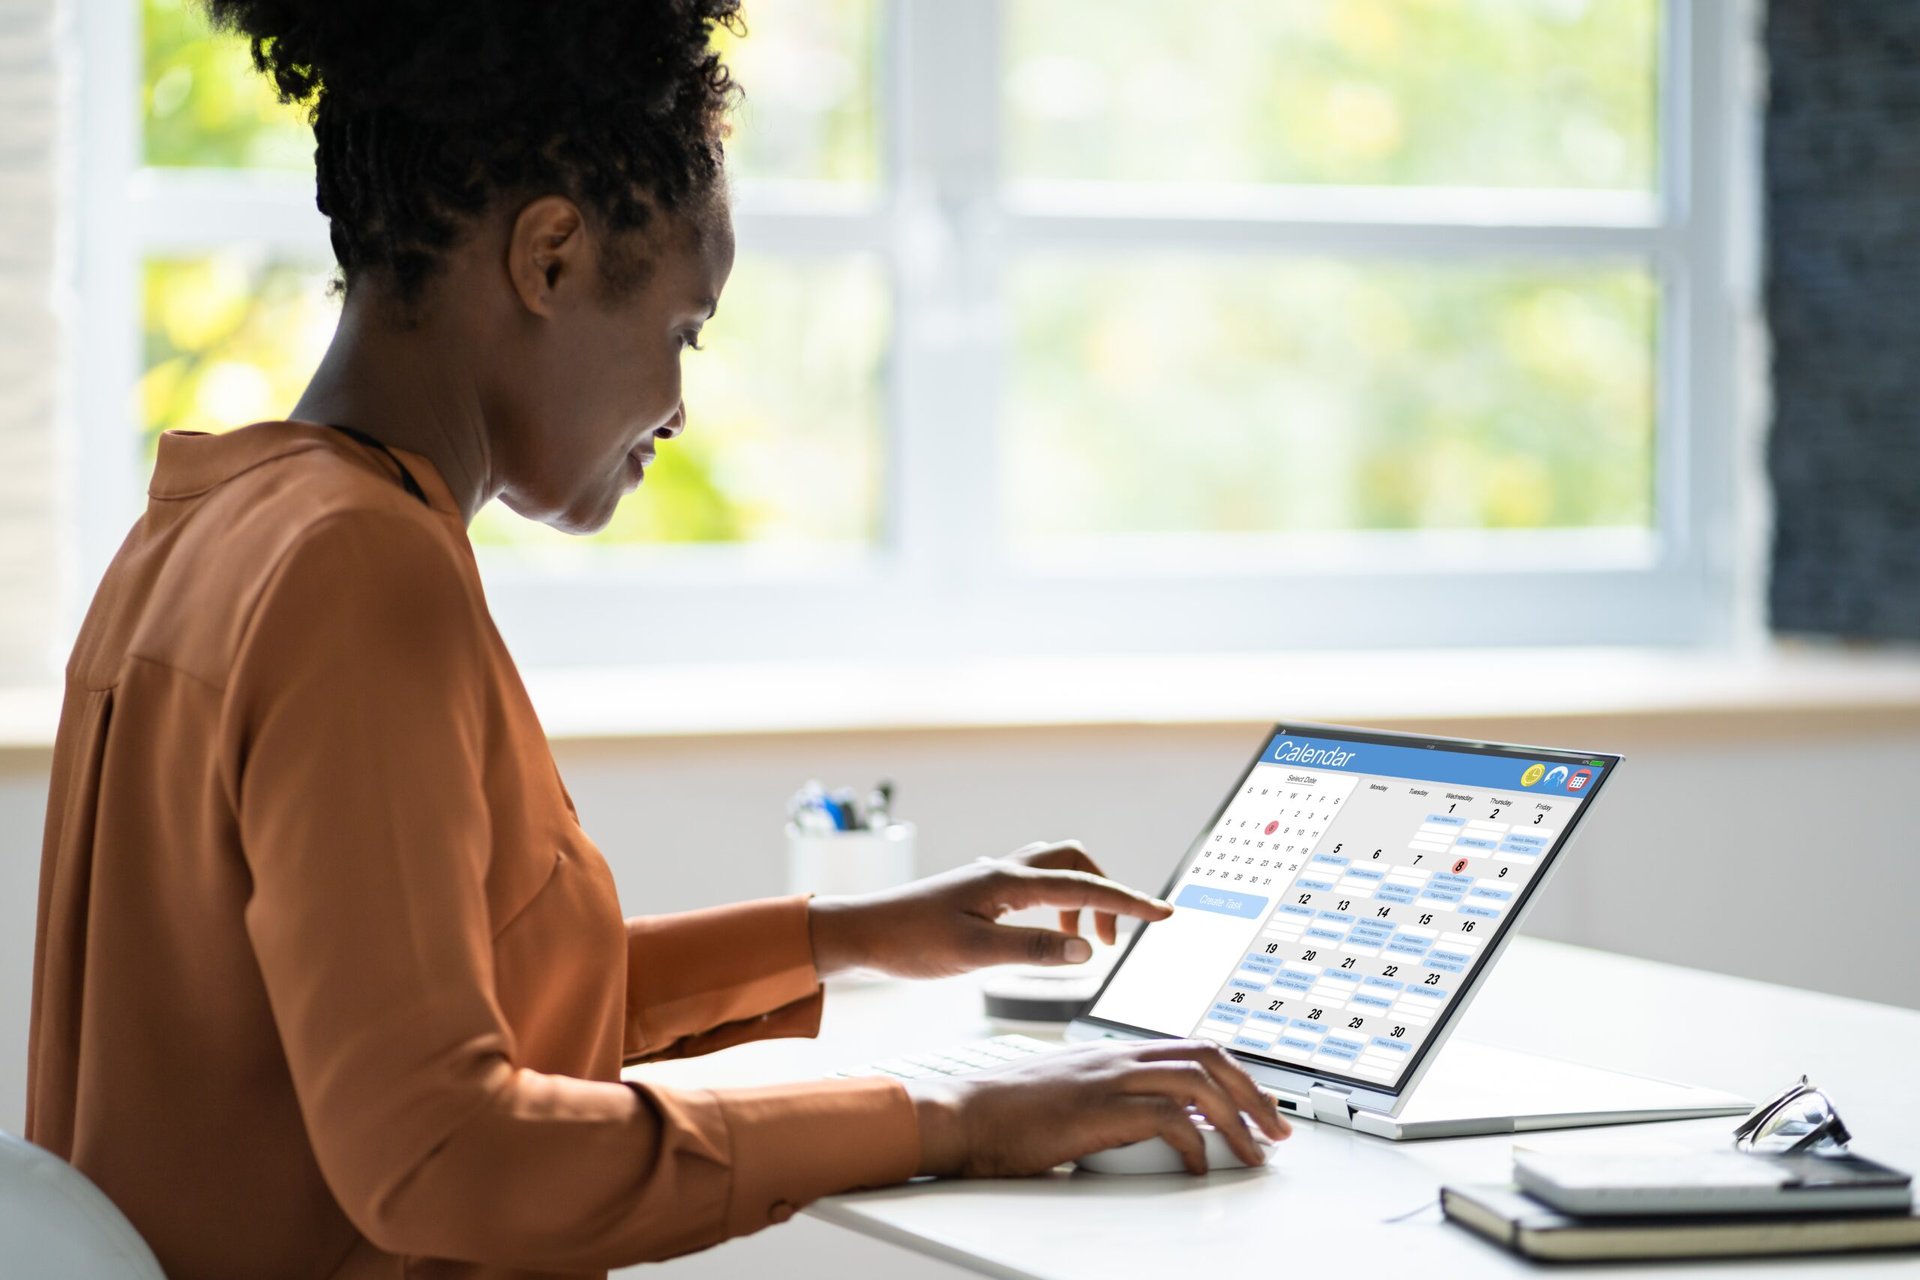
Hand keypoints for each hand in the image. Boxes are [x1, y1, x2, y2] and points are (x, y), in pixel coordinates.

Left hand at [808, 840, 1170, 978]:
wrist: (862, 932)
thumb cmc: (910, 943)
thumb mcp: (973, 955)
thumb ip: (1033, 951)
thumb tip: (1086, 951)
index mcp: (1008, 883)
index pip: (1084, 888)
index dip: (1129, 902)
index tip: (1165, 914)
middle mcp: (1004, 872)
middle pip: (1075, 863)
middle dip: (1106, 894)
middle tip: (1115, 938)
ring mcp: (992, 880)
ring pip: (1055, 873)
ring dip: (1080, 901)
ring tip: (1082, 946)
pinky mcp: (981, 892)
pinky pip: (1035, 887)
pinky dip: (1056, 908)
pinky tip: (1045, 939)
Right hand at [906, 1039, 1291, 1176]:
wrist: (964, 1113)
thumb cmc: (1009, 1112)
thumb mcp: (1072, 1094)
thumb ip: (1115, 1100)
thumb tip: (1160, 1129)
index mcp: (1115, 1051)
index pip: (1194, 1047)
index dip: (1237, 1074)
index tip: (1260, 1107)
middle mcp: (1118, 1055)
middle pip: (1209, 1057)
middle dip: (1254, 1094)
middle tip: (1278, 1130)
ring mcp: (1109, 1077)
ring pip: (1198, 1081)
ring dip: (1238, 1118)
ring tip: (1255, 1152)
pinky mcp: (1097, 1108)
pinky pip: (1164, 1117)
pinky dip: (1192, 1141)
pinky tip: (1196, 1164)